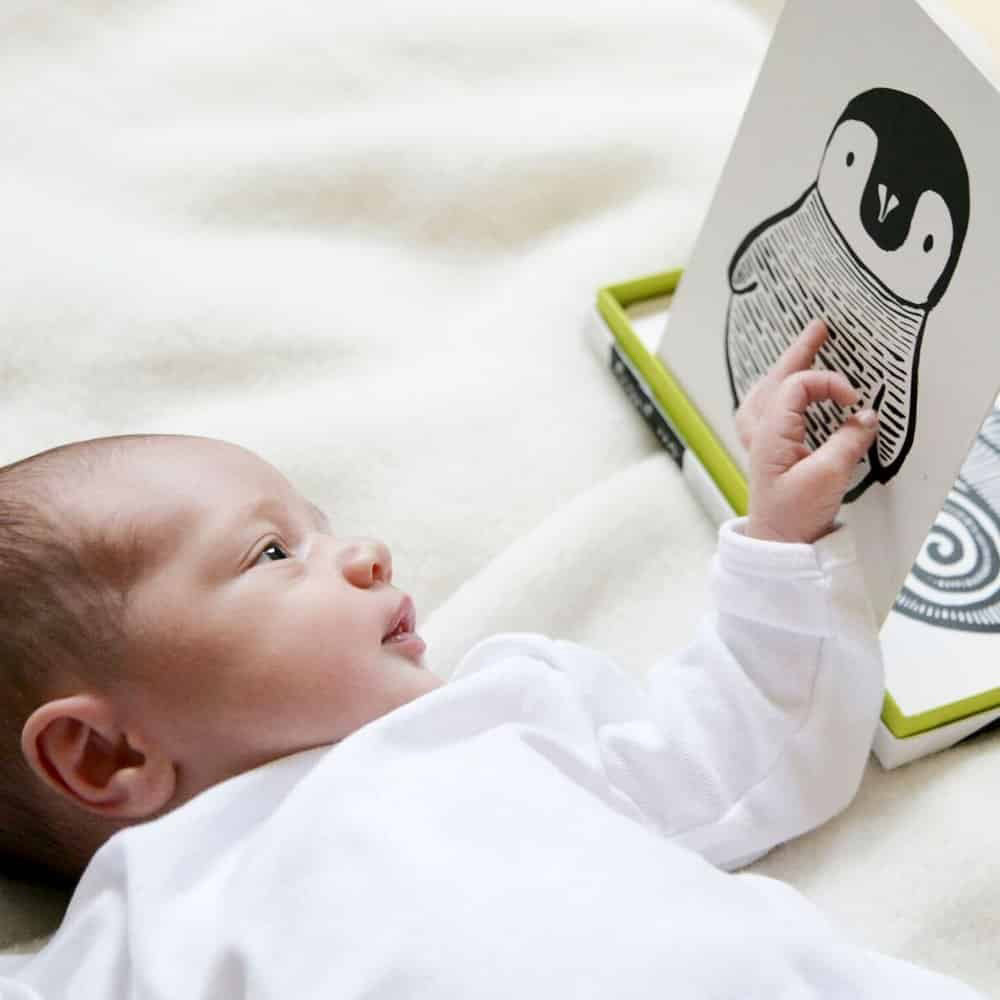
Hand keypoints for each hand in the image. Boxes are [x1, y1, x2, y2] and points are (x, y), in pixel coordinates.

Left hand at [739, 319, 878, 543]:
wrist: (778, 544)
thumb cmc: (795, 515)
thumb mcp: (829, 476)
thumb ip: (849, 441)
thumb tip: (864, 416)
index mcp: (770, 434)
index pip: (797, 386)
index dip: (828, 384)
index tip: (854, 401)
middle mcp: (759, 434)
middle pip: (774, 381)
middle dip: (797, 353)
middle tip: (819, 329)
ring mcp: (759, 444)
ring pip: (763, 394)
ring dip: (781, 371)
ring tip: (799, 353)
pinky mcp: (767, 455)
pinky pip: (762, 412)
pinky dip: (773, 395)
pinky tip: (781, 394)